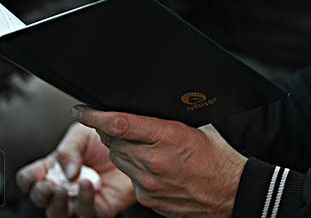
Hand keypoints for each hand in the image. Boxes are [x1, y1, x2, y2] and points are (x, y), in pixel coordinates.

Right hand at [17, 122, 134, 217]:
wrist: (137, 143)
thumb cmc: (107, 136)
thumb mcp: (83, 133)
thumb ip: (69, 150)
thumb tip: (66, 172)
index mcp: (55, 166)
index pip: (30, 178)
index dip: (28, 179)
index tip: (35, 175)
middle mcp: (65, 185)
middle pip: (41, 199)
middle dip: (40, 194)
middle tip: (48, 185)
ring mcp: (80, 198)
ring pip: (58, 212)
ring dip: (58, 203)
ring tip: (64, 188)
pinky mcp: (99, 207)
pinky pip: (85, 213)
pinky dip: (84, 201)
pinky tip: (87, 186)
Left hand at [74, 106, 245, 217]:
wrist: (230, 193)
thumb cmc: (218, 159)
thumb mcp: (195, 128)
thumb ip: (165, 121)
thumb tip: (144, 110)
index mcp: (167, 138)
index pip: (119, 124)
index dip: (94, 116)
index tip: (81, 110)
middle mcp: (153, 162)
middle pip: (113, 142)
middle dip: (111, 131)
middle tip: (117, 124)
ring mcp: (148, 184)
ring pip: (118, 160)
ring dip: (122, 150)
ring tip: (144, 146)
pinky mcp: (147, 200)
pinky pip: (130, 178)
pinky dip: (135, 169)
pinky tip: (154, 166)